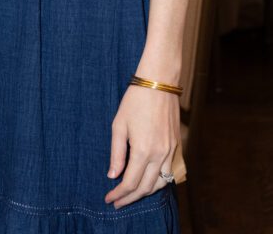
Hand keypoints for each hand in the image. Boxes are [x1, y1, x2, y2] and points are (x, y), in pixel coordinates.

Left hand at [104, 85, 178, 208]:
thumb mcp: (119, 125)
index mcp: (143, 150)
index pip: (130, 183)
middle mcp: (160, 155)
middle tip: (117, 202)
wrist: (159, 83)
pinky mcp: (176, 147)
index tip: (109, 199)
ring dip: (145, 193)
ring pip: (160, 184)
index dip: (119, 194)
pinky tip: (148, 181)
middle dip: (130, 198)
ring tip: (131, 194)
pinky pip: (169, 173)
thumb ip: (117, 153)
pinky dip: (158, 182)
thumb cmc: (135, 100)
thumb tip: (113, 175)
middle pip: (145, 188)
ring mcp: (171, 152)